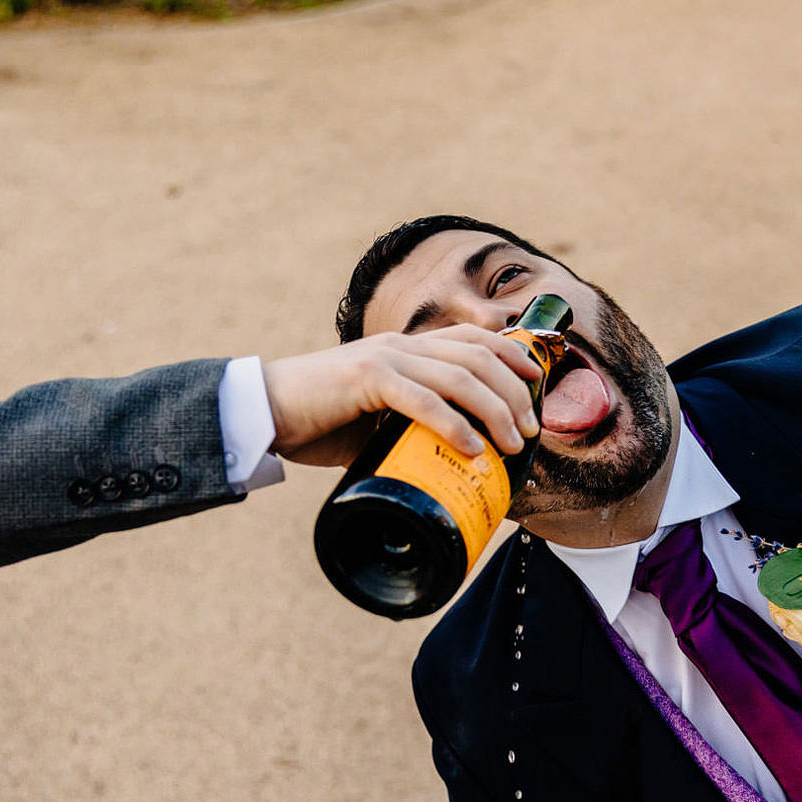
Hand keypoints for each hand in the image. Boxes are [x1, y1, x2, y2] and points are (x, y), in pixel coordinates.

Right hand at [261, 325, 543, 466]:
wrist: (263, 411)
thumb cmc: (319, 421)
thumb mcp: (376, 420)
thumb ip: (408, 427)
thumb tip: (444, 462)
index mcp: (405, 348)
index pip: (473, 339)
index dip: (512, 355)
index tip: (537, 383)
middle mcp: (400, 346)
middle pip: (478, 357)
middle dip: (514, 392)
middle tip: (529, 431)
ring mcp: (384, 359)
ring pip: (459, 376)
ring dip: (494, 410)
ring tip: (511, 443)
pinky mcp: (366, 379)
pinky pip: (422, 399)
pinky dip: (453, 424)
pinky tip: (471, 448)